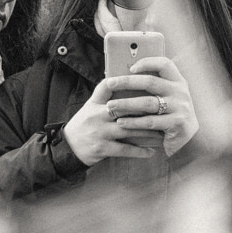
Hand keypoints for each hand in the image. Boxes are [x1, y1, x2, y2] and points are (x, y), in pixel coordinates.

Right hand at [63, 58, 193, 164]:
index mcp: (96, 103)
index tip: (146, 83)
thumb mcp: (91, 106)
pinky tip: (151, 152)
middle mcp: (97, 115)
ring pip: (129, 130)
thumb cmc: (84, 124)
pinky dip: (139, 151)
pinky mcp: (101, 148)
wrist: (67, 147)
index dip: (126, 82)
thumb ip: (106, 94)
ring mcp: (100, 132)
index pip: (109, 86)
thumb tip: (125, 80)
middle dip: (146, 109)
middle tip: (165, 110)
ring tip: (163, 133)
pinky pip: (124, 149)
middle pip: (125, 108)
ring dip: (148, 133)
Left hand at [102, 56, 197, 157]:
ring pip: (148, 103)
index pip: (164, 64)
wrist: (189, 141)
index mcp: (178, 81)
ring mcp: (180, 108)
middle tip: (110, 84)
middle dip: (127, 82)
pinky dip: (133, 122)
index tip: (130, 67)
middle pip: (151, 82)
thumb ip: (152, 89)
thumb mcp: (166, 99)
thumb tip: (122, 80)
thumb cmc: (169, 117)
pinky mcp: (177, 124)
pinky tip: (120, 122)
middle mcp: (180, 92)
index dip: (147, 62)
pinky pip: (150, 122)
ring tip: (110, 106)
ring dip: (126, 104)